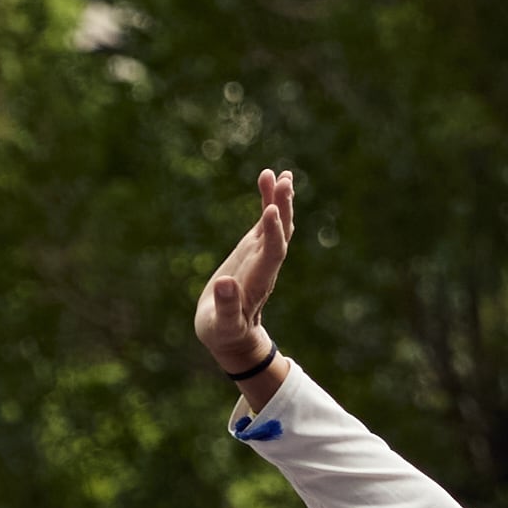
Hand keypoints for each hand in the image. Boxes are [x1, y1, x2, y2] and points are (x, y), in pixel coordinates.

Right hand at [196, 168, 296, 385]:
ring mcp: (261, 255)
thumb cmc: (224, 333)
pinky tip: (267, 177)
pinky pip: (265, 221)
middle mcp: (265, 266)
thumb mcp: (222, 326)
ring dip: (280, 199)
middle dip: (283, 209)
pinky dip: (268, 199)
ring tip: (282, 173)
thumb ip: (227, 307)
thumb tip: (224, 284)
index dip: (273, 233)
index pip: (272, 254)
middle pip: (280, 234)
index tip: (270, 210)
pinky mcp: (254, 249)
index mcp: (258, 282)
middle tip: (285, 181)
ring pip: (276, 224)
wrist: (232, 335)